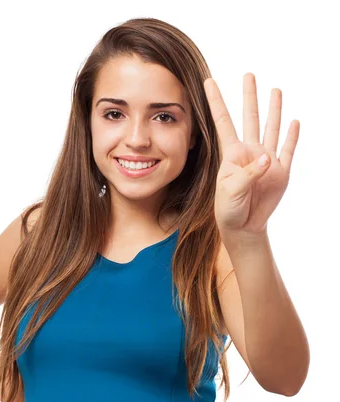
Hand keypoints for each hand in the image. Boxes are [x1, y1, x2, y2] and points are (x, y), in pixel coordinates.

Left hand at [204, 73, 299, 238]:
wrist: (244, 226)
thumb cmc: (229, 208)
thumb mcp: (232, 190)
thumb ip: (249, 173)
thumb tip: (267, 157)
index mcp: (232, 153)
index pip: (223, 121)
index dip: (216, 101)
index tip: (208, 81)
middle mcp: (249, 152)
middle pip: (250, 118)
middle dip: (249, 96)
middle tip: (248, 74)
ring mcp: (266, 161)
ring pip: (271, 128)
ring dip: (274, 110)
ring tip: (275, 90)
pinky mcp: (281, 172)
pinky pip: (288, 150)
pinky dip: (292, 136)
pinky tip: (294, 122)